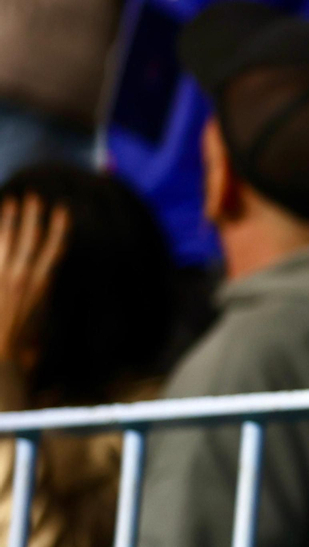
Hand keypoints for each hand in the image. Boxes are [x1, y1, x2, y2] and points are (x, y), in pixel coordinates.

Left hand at [0, 194, 70, 371]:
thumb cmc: (21, 350)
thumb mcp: (40, 326)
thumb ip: (40, 305)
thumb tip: (43, 293)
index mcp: (40, 286)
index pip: (54, 249)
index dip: (60, 228)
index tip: (63, 209)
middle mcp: (20, 278)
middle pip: (29, 238)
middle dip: (32, 215)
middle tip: (32, 196)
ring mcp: (1, 279)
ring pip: (5, 241)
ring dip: (7, 220)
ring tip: (8, 202)